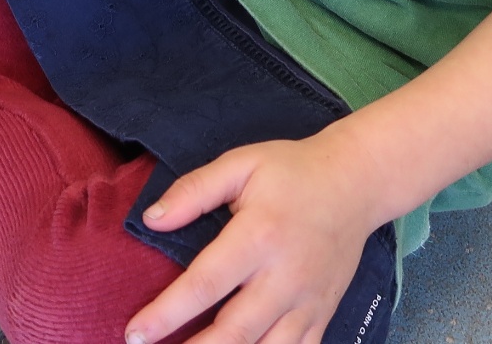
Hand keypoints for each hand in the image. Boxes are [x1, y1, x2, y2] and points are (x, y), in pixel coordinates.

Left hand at [127, 131, 383, 343]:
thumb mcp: (241, 165)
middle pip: (234, 331)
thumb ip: (194, 191)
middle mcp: (284, 277)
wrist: (356, 183)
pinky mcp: (322, 314)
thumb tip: (152, 220)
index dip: (167, 313)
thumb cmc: (291, 171)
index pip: (205, 284)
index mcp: (259, 236)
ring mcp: (308, 301)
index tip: (135, 332)